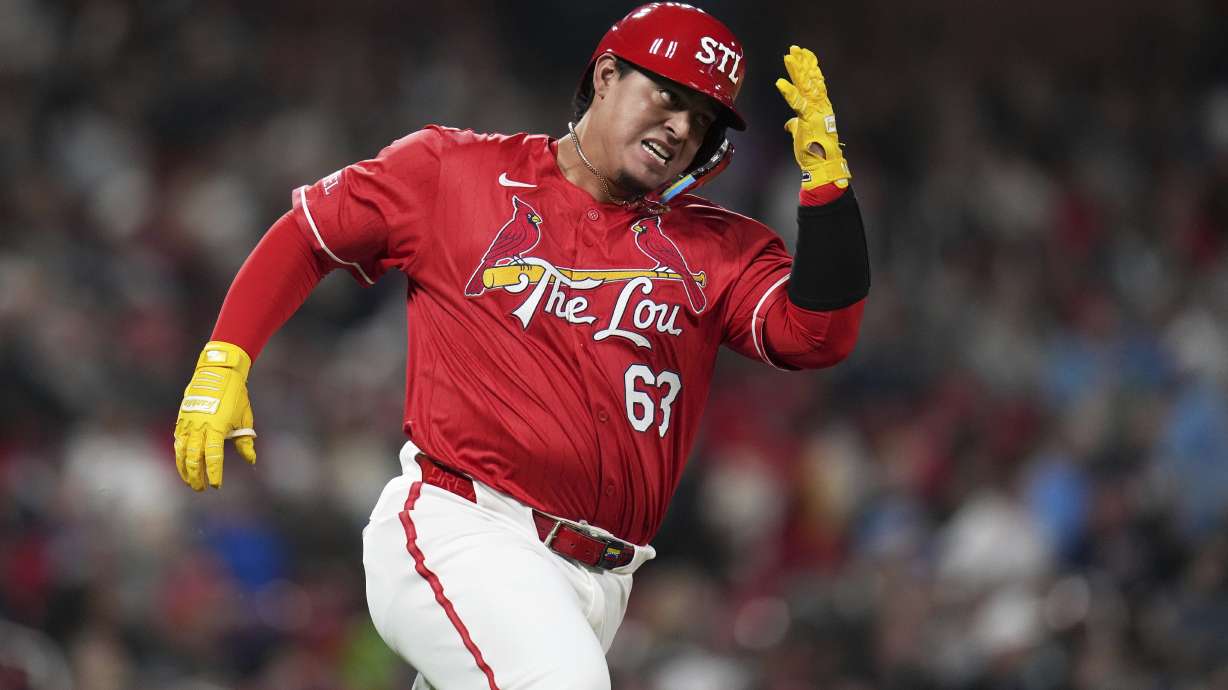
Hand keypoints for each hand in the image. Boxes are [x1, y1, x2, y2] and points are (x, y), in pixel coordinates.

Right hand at [173, 341, 256, 489]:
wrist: (217, 373)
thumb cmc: (235, 396)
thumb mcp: (244, 419)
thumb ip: (245, 441)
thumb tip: (250, 459)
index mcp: (216, 428)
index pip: (213, 456)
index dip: (214, 472)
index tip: (217, 485)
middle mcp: (199, 427)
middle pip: (193, 458)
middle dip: (196, 476)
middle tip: (201, 488)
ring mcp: (188, 423)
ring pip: (181, 452)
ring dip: (184, 469)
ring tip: (190, 481)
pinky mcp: (182, 419)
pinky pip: (178, 441)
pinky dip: (179, 455)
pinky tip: (182, 464)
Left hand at [775, 45, 850, 189]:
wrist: (822, 164)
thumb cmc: (814, 150)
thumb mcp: (803, 132)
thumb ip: (797, 123)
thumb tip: (790, 124)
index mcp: (820, 106)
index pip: (815, 81)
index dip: (810, 66)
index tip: (804, 53)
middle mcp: (821, 105)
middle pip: (811, 79)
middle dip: (803, 63)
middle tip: (795, 48)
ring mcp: (816, 111)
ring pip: (806, 86)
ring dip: (797, 70)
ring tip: (789, 57)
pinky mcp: (809, 120)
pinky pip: (798, 103)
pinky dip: (789, 92)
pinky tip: (780, 83)